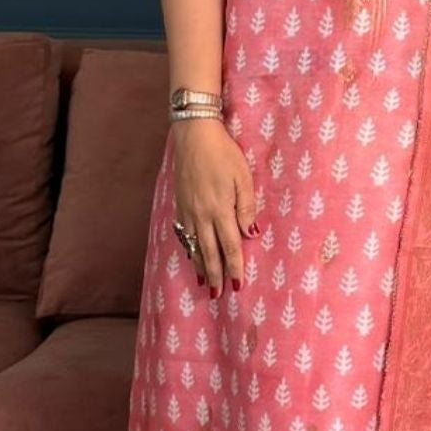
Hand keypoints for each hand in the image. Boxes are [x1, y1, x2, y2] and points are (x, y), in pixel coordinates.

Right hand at [172, 120, 257, 296]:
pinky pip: (184, 233)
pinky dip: (188, 248)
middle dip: (215, 275)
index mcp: (220, 209)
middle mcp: (201, 214)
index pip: (230, 246)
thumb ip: (246, 207)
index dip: (235, 267)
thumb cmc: (224, 153)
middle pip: (209, 252)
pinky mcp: (179, 203)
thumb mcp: (243, 177)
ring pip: (194, 245)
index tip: (238, 284)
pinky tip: (191, 255)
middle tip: (218, 295)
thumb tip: (250, 233)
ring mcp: (188, 210)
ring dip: (199, 266)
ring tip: (203, 283)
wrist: (194, 135)